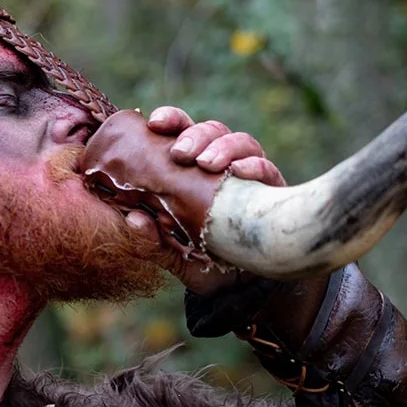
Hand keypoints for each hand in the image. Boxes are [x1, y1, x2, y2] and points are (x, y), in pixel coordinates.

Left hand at [124, 106, 284, 294]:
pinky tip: (239, 172)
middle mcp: (223, 165)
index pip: (183, 132)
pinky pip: (268, 170)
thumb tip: (133, 220)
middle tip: (180, 153)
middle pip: (213, 131)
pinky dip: (255, 166)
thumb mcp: (175, 255)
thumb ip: (154, 241)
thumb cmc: (206, 261)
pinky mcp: (273, 192)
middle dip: (196, 135)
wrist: (245, 287)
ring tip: (207, 163)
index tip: (154, 123)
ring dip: (223, 147)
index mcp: (194, 169)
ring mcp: (250, 175)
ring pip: (242, 142)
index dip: (171, 119)